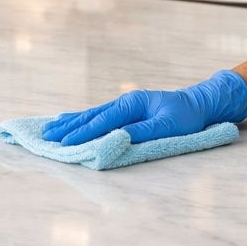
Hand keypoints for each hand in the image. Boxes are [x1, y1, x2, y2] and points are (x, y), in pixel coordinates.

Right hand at [42, 69, 246, 144]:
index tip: (65, 143)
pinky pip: (99, 115)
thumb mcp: (168, 126)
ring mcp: (124, 105)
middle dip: (69, 127)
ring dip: (70, 123)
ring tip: (50, 129)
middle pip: (91, 116)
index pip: (103, 121)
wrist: (199, 103)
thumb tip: (117, 138)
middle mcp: (124, 102)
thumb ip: (142, 133)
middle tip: (46, 137)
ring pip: (92, 115)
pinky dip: (82, 119)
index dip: (83, 133)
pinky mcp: (126, 110)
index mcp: (132, 103)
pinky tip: (70, 119)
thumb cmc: (187, 116)